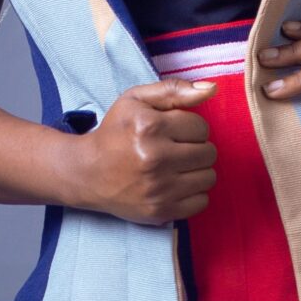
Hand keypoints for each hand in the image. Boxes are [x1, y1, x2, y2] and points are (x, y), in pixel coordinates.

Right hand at [70, 79, 218, 224]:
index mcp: (150, 127)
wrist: (87, 173)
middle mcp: (155, 159)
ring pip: (209, 177)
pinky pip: (202, 201)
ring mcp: (159, 189)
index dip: (190, 127)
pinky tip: (175, 185)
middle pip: (209, 153)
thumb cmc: (114, 133)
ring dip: (196, 171)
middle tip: (175, 150)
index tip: (174, 132)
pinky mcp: (161, 211)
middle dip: (196, 148)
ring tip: (176, 167)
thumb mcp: (136, 100)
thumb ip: (174, 90)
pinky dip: (193, 193)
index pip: (201, 127)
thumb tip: (212, 89)